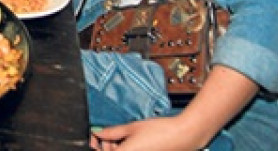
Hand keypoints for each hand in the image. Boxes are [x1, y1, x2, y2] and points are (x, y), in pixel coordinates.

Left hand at [90, 116, 206, 150]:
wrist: (182, 136)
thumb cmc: (160, 131)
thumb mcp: (131, 128)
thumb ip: (112, 132)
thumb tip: (98, 133)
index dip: (96, 145)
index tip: (95, 137)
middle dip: (106, 147)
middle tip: (107, 135)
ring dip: (117, 148)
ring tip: (122, 137)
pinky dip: (128, 150)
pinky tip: (131, 142)